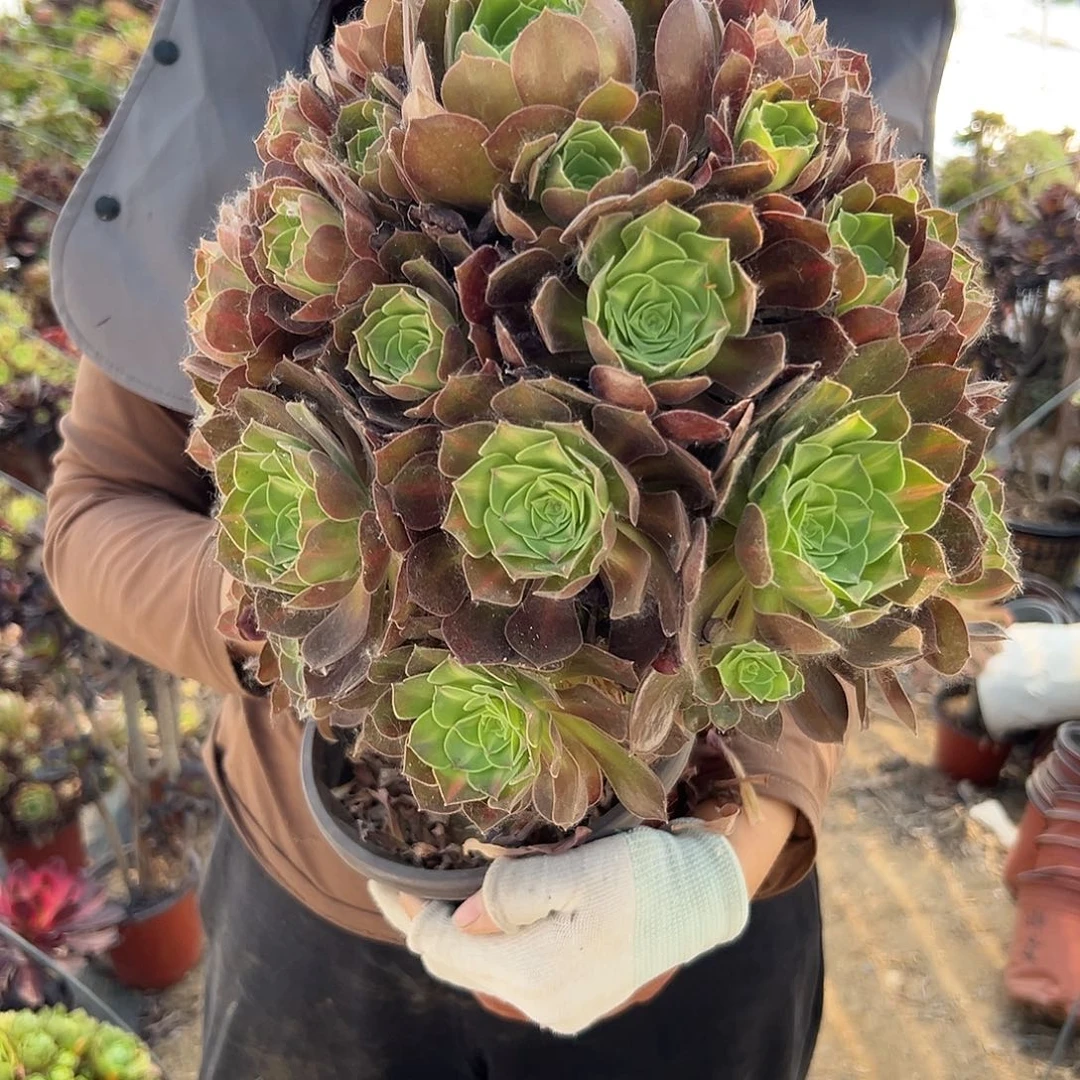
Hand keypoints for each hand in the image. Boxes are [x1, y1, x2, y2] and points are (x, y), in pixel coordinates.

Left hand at [369, 820, 748, 1035]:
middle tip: (395, 883)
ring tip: (429, 893)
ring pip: (482, 970)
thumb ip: (513, 893)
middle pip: (456, 965)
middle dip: (422, 924)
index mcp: (535, 971)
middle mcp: (541, 1002)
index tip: (382, 877)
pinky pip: (509, 972)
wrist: (703, 899)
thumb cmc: (644, 874)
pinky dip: (485, 944)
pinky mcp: (572, 998)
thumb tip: (460, 916)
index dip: (408, 912)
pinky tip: (477, 915)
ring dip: (453, 934)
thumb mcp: (578, 869)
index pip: (442, 948)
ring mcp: (558, 1006)